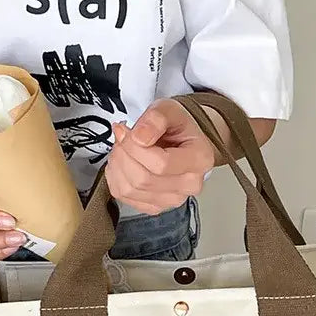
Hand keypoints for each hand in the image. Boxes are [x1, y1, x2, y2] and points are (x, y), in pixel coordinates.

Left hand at [106, 99, 214, 213]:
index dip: (135, 147)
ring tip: (122, 148)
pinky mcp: (156, 206)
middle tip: (122, 137)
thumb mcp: (169, 109)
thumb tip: (139, 137)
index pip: (161, 164)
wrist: (182, 141)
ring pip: (130, 189)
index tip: (126, 130)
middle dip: (123, 154)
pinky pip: (124, 196)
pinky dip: (116, 178)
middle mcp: (190, 185)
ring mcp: (173, 199)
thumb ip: (156, 118)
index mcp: (199, 160)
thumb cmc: (178, 127)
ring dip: (117, 165)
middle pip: (143, 179)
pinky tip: (123, 163)